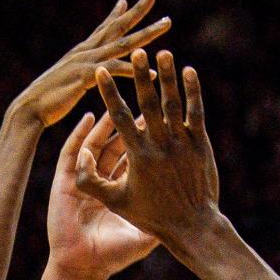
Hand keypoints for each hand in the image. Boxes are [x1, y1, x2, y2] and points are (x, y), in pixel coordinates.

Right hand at [10, 0, 169, 127]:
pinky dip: (134, 70)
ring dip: (147, 33)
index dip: (117, 14)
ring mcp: (86, 61)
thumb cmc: (48, 101)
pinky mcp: (86, 76)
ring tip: (167, 23)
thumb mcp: (67, 82)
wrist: (29, 109)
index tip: (129, 1)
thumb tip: (85, 73)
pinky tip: (153, 73)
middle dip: (137, 11)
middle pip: (117, 27)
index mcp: (82, 53)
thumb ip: (78, 74)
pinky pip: (114, 70)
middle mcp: (85, 51)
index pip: (103, 28)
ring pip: (123, 43)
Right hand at [47, 111, 156, 276]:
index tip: (165, 117)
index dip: (150, 136)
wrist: (84, 267)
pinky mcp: (65, 182)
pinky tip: (89, 119)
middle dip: (132, 118)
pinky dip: (81, 134)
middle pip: (122, 141)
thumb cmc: (114, 254)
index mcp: (124, 188)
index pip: (140, 155)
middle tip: (145, 98)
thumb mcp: (143, 236)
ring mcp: (84, 178)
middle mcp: (105, 179)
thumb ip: (161, 222)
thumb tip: (189, 213)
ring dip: (107, 119)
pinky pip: (72, 152)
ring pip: (97, 142)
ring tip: (116, 97)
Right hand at [75, 49, 219, 247]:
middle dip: (140, 76)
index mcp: (138, 157)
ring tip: (164, 52)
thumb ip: (92, 182)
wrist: (192, 228)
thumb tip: (78, 155)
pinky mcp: (201, 146)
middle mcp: (160, 147)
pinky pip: (196, 113)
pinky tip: (190, 73)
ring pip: (173, 104)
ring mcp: (183, 145)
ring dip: (168, 77)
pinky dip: (193, 93)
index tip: (101, 72)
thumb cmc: (151, 217)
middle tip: (136, 51)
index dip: (110, 94)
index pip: (119, 119)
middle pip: (148, 104)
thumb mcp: (116, 203)